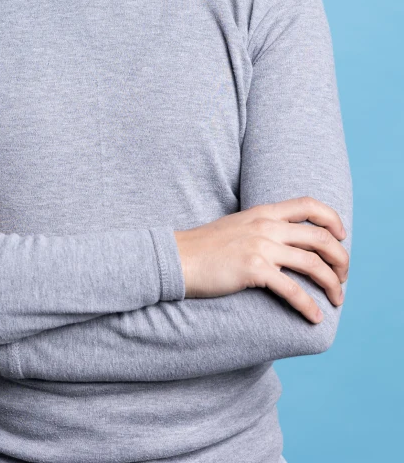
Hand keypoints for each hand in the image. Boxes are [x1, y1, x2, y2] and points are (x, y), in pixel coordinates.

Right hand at [174, 196, 348, 323]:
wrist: (178, 257)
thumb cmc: (206, 247)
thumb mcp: (238, 226)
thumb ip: (262, 228)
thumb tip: (285, 243)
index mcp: (264, 212)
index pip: (310, 204)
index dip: (333, 219)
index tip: (342, 236)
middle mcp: (266, 225)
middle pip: (321, 237)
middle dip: (341, 259)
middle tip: (343, 277)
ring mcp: (261, 246)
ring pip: (313, 263)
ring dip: (332, 284)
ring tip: (336, 299)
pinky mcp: (254, 269)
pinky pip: (293, 289)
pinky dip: (309, 306)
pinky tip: (314, 317)